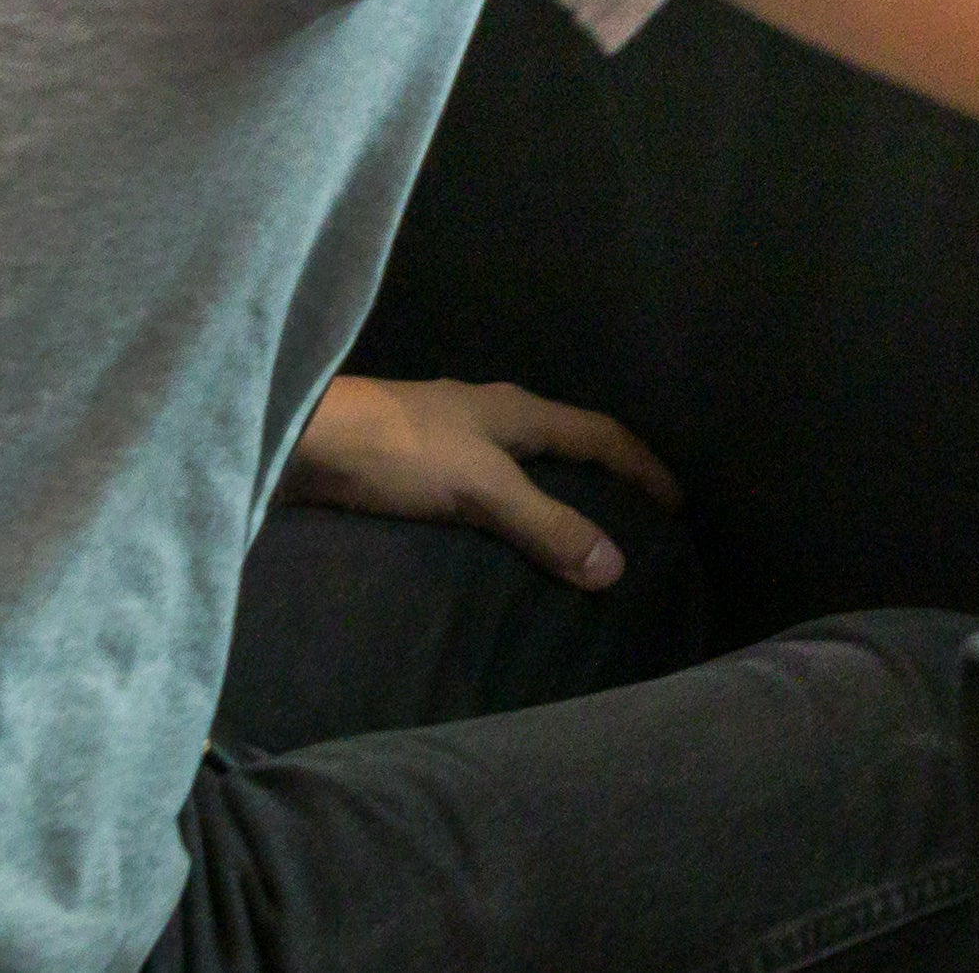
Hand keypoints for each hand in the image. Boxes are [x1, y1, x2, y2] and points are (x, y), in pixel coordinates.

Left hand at [283, 376, 681, 590]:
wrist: (300, 440)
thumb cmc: (397, 451)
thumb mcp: (481, 489)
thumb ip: (545, 526)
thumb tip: (616, 568)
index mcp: (518, 410)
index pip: (603, 434)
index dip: (645, 467)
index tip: (679, 504)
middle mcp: (490, 414)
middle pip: (565, 444)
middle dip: (603, 480)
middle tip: (631, 523)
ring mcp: (449, 435)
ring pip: (519, 464)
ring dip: (550, 496)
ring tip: (567, 540)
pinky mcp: (412, 462)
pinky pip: (482, 486)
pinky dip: (505, 511)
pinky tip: (494, 541)